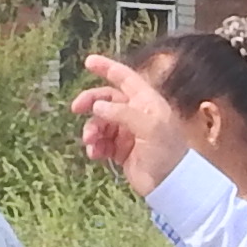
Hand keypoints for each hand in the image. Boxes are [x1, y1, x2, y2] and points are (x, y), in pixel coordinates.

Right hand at [72, 52, 196, 196]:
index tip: (88, 62)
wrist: (171, 184)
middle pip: (107, 99)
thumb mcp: (149, 127)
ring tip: (90, 142)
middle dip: (90, 103)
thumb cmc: (167, 152)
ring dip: (92, 130)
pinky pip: (101, 142)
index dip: (107, 68)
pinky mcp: (121, 150)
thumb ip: (122, 113)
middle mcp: (136, 113)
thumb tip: (97, 105)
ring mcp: (128, 132)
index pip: (125, 78)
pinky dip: (95, 146)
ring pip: (101, 123)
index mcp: (146, 102)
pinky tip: (95, 154)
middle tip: (76, 108)